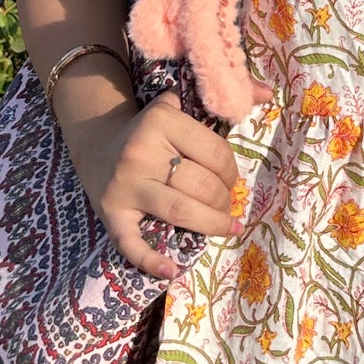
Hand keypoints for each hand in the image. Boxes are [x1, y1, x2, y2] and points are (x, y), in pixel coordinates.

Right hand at [97, 94, 241, 279]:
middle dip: (225, 201)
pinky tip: (172, 271)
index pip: (216, 153)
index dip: (232, 172)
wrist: (95, 143)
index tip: (231, 179)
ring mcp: (125, 186)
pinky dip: (151, 261)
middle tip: (227, 205)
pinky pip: (131, 243)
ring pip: (181, 211)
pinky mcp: (110, 213)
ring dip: (211, 224)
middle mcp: (140, 152)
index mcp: (161, 122)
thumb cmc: (149, 130)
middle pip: (202, 186)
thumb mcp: (179, 106)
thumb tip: (268, 92)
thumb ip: (223, 98)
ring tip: (224, 226)